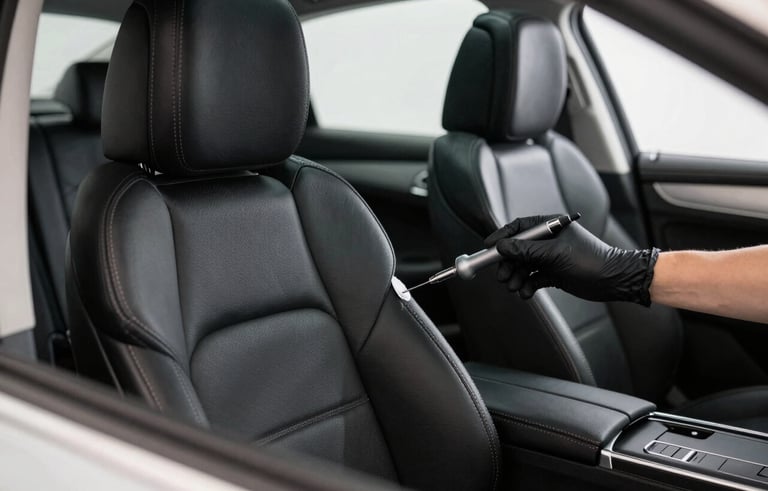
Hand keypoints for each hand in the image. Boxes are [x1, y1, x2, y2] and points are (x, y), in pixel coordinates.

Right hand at [485, 215, 658, 304]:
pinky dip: (527, 286)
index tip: (488, 247)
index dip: (502, 237)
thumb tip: (503, 247)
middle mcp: (549, 241)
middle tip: (502, 276)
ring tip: (515, 287)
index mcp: (551, 226)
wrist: (614, 281)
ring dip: (517, 277)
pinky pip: (533, 278)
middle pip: (518, 250)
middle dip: (508, 264)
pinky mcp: (554, 273)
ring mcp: (551, 257)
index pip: (519, 228)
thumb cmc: (592, 261)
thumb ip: (526, 251)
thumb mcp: (555, 254)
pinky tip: (526, 292)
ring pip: (524, 266)